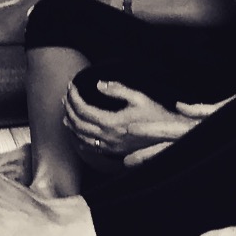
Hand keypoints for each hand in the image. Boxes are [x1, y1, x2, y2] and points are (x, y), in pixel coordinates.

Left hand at [61, 79, 206, 156]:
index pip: (83, 110)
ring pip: (81, 136)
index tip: (71, 86)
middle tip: (66, 95)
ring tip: (66, 111)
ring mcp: (110, 146)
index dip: (74, 97)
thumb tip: (99, 84)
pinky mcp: (113, 151)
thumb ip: (117, 89)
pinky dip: (79, 138)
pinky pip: (90, 147)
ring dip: (71, 123)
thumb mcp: (138, 97)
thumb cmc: (155, 114)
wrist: (169, 135)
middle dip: (69, 108)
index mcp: (112, 122)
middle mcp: (108, 137)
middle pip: (78, 123)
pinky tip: (76, 133)